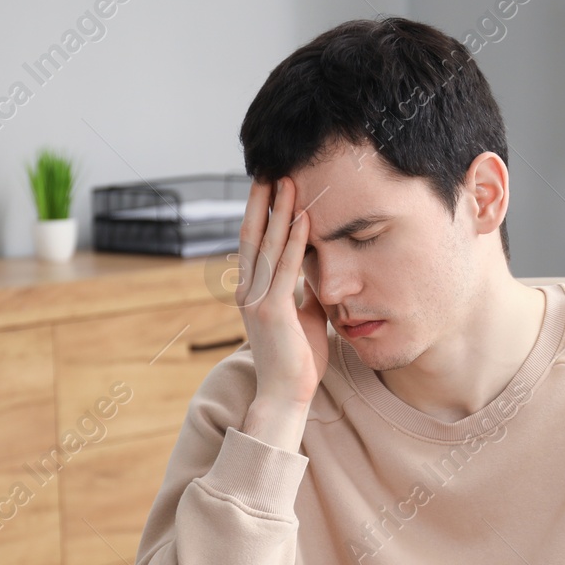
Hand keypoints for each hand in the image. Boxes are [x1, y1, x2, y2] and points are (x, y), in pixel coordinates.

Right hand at [233, 176, 328, 409]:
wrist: (285, 395)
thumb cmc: (297, 360)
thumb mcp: (303, 315)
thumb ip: (304, 290)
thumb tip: (316, 269)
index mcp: (253, 292)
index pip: (254, 244)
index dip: (260, 213)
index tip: (270, 185)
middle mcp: (248, 291)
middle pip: (253, 235)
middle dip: (262, 201)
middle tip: (271, 168)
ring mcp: (257, 300)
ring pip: (267, 246)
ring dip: (279, 211)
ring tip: (289, 181)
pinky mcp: (272, 311)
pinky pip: (285, 268)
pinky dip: (294, 242)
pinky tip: (303, 219)